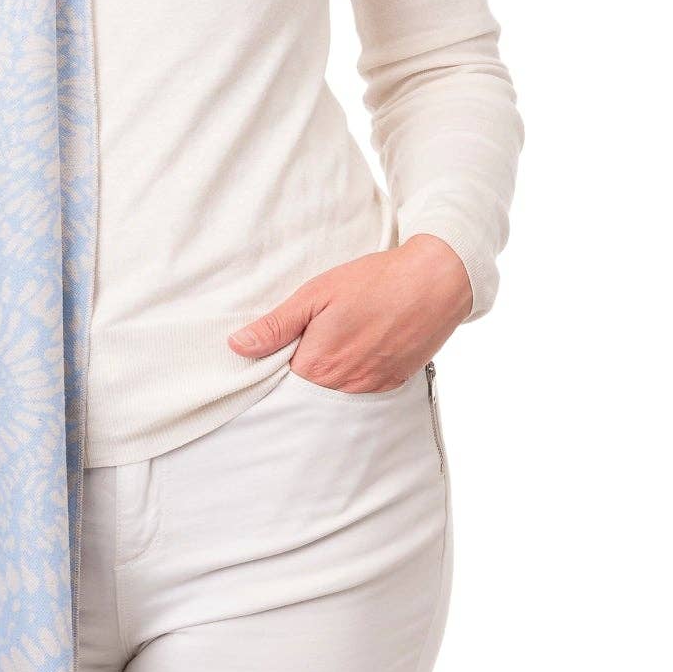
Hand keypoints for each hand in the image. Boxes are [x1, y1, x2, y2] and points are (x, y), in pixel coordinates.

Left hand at [226, 234, 473, 391]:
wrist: (435, 281)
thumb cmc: (374, 282)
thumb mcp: (315, 294)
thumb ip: (276, 326)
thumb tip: (238, 346)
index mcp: (317, 365)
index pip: (279, 378)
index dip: (277, 358)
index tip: (283, 340)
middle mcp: (343, 386)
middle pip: (308, 388)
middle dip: (304, 367)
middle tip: (315, 333)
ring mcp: (371, 387)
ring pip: (335, 390)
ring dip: (331, 370)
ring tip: (341, 335)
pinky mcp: (393, 383)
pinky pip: (363, 387)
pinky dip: (355, 371)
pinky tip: (361, 344)